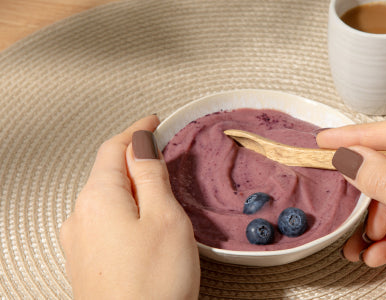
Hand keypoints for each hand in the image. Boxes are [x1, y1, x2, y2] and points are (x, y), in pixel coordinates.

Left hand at [59, 115, 199, 298]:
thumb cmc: (152, 283)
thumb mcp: (165, 218)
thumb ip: (151, 176)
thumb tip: (143, 146)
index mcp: (98, 198)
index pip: (114, 147)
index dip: (137, 130)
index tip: (154, 121)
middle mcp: (80, 217)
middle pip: (106, 172)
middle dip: (134, 158)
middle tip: (163, 153)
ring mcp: (79, 242)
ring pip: (106, 198)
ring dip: (131, 186)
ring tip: (160, 190)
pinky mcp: (86, 263)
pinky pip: (104, 222)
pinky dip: (125, 210)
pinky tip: (144, 224)